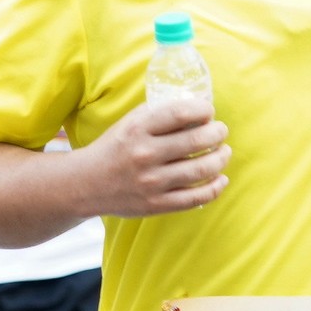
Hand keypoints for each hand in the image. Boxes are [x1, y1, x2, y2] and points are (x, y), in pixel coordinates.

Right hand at [78, 95, 229, 215]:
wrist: (86, 184)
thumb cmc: (114, 148)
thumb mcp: (130, 122)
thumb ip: (159, 113)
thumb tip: (198, 106)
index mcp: (138, 129)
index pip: (182, 113)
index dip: (204, 109)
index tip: (209, 111)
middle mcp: (145, 154)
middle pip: (197, 141)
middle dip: (218, 133)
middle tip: (221, 131)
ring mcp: (151, 182)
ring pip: (201, 169)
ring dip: (221, 158)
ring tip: (224, 152)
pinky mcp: (156, 205)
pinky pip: (195, 198)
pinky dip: (215, 188)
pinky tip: (221, 179)